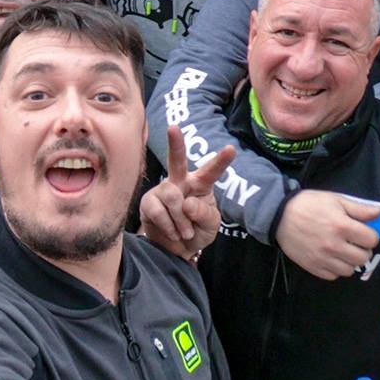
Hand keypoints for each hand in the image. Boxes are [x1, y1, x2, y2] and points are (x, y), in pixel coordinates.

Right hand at [138, 127, 234, 261]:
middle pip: (177, 161)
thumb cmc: (197, 232)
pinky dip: (168, 226)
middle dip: (175, 144)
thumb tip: (187, 203)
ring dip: (181, 219)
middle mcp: (181, 182)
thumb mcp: (210, 226)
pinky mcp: (149, 202)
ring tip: (185, 232)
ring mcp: (163, 191)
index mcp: (201, 185)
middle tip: (173, 128)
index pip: (211, 172)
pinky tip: (172, 233)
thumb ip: (204, 214)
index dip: (221, 161)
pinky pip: (157, 210)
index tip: (231, 149)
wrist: (176, 250)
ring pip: (171, 195)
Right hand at [273, 190, 379, 280]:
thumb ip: (359, 209)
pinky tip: (330, 257)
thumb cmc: (309, 204)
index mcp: (342, 226)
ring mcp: (323, 258)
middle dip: (362, 250)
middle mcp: (334, 245)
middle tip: (354, 243)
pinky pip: (333, 276)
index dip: (369, 235)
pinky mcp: (312, 267)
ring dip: (349, 261)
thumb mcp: (335, 200)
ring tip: (342, 251)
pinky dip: (335, 268)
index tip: (362, 232)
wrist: (279, 215)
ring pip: (350, 270)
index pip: (371, 240)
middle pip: (363, 258)